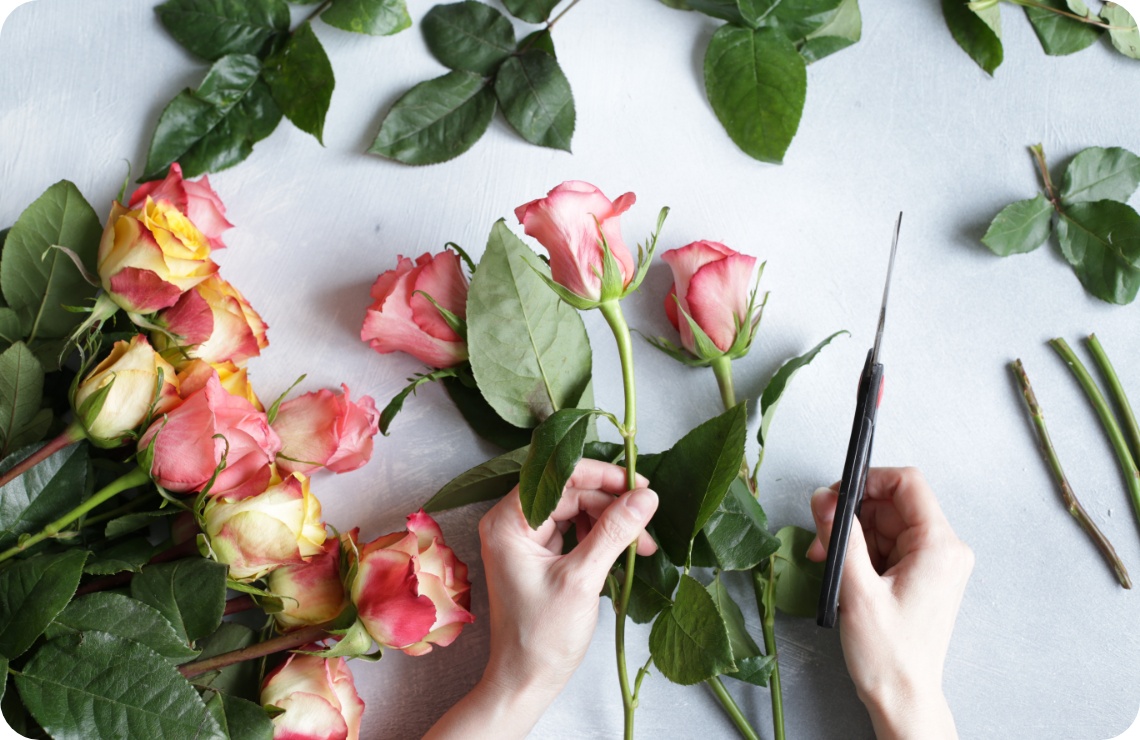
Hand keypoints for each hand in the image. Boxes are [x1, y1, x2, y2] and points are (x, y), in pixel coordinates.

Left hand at [425, 459, 657, 738]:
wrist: (526, 680)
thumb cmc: (542, 636)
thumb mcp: (582, 579)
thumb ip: (613, 532)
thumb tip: (645, 497)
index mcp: (508, 522)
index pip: (558, 478)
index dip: (601, 476)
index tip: (637, 484)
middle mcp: (511, 524)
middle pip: (569, 494)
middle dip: (610, 506)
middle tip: (646, 521)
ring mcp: (524, 540)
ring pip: (575, 512)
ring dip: (609, 523)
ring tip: (639, 545)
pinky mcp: (538, 556)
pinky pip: (573, 532)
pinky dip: (600, 538)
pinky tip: (622, 552)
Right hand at [806, 467, 972, 739]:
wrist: (902, 696)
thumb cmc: (889, 655)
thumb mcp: (856, 589)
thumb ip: (839, 536)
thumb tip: (823, 497)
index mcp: (939, 546)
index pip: (907, 483)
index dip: (867, 481)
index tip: (836, 495)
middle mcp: (943, 549)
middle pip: (890, 504)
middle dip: (850, 515)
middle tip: (821, 536)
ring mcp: (932, 563)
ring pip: (883, 524)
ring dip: (850, 536)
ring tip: (828, 563)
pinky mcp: (918, 575)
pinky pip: (884, 545)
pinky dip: (859, 553)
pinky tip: (841, 573)